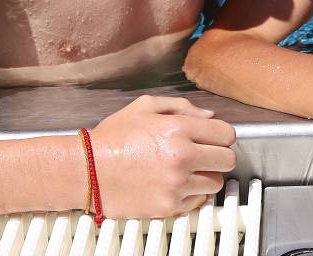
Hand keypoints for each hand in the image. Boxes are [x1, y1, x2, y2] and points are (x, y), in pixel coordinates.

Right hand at [90, 96, 236, 219]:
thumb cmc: (111, 138)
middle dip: (218, 155)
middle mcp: (181, 156)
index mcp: (178, 128)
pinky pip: (198, 201)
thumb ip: (181, 106)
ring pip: (215, 182)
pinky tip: (175, 184)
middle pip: (227, 159)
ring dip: (205, 176)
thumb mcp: (144, 107)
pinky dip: (191, 194)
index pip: (226, 133)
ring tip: (185, 170)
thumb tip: (209, 115)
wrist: (86, 170)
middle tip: (203, 154)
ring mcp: (176, 184)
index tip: (213, 138)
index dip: (220, 135)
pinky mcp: (168, 206)